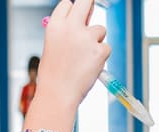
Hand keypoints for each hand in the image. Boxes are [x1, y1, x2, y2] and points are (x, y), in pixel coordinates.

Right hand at [35, 0, 110, 114]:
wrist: (58, 95)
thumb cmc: (53, 76)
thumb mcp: (52, 48)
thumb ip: (66, 33)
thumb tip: (84, 23)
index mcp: (54, 26)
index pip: (67, 4)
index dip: (73, 11)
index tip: (77, 15)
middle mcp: (70, 27)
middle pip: (86, 1)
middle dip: (90, 5)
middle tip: (91, 11)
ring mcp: (86, 38)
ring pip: (100, 29)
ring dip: (97, 41)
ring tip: (84, 60)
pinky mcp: (100, 50)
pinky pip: (106, 47)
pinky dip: (101, 57)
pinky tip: (89, 67)